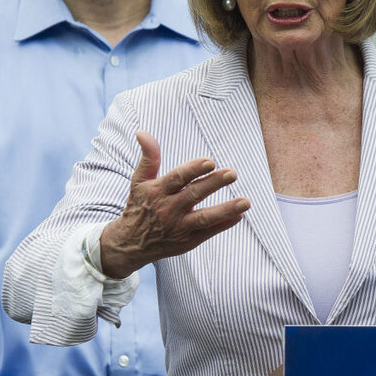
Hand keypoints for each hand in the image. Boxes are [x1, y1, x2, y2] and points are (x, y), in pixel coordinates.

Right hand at [100, 131, 248, 278]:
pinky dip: (224, 224)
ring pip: (204, 218)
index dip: (193, 169)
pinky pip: (208, 232)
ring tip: (246, 202)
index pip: (177, 178)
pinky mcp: (188, 241)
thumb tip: (142, 132)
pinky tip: (239, 216)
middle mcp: (168, 209)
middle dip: (214, 184)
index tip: (210, 161)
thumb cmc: (140, 205)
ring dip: (225, 210)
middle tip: (232, 173)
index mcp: (157, 191)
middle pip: (194, 195)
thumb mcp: (139, 181)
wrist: (130, 243)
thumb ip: (148, 157)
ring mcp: (179, 227)